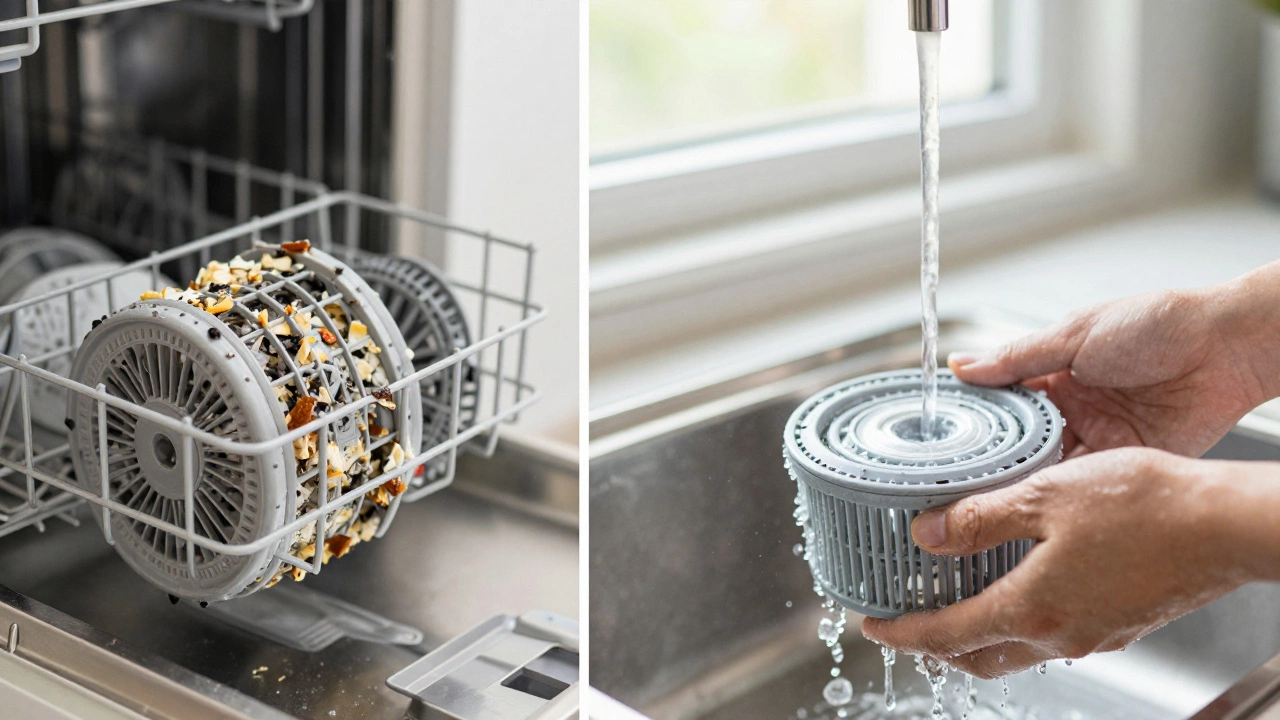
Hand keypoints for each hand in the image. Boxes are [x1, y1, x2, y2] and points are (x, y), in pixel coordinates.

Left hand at [860, 448, 1279, 677]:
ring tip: (956, 605)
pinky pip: (1054, 635)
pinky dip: (1020, 623)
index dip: (901, 632)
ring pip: (1017, 650)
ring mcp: (1094, 635)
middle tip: (906, 622)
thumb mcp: (1045, 495)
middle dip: (935, 645)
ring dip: (978, 637)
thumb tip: (927, 535)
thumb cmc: (1147, 505)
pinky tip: (1021, 589)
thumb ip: (980, 518)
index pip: (946, 635)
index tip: (871, 625)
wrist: (1227, 525)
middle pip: (978, 655)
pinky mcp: (1121, 623)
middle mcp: (1060, 634)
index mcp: (1032, 608)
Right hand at [948, 262, 1279, 457]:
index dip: (975, 417)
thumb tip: (962, 364)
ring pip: (1047, 464)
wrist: (1223, 349)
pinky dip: (1062, 488)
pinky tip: (1037, 493)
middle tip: (960, 472)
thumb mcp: (1072, 334)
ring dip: (1024, 474)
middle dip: (994, 455)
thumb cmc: (1158, 325)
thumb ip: (1016, 357)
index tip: (943, 435)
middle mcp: (1073, 408)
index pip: (1002, 400)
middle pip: (1019, 439)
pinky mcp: (1125, 461)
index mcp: (1055, 372)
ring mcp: (1098, 436)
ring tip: (990, 487)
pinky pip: (1084, 480)